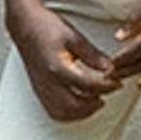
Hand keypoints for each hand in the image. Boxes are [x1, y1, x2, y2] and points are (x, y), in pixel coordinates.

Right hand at [8, 8, 119, 126]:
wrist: (24, 26)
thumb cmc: (46, 27)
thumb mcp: (74, 37)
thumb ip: (93, 55)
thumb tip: (111, 68)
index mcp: (58, 67)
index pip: (87, 85)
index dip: (106, 86)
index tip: (116, 83)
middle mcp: (48, 81)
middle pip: (74, 106)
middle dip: (94, 105)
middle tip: (106, 94)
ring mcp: (41, 88)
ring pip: (62, 113)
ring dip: (81, 112)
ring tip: (94, 101)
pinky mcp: (39, 90)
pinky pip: (53, 111)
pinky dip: (69, 113)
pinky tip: (79, 103)